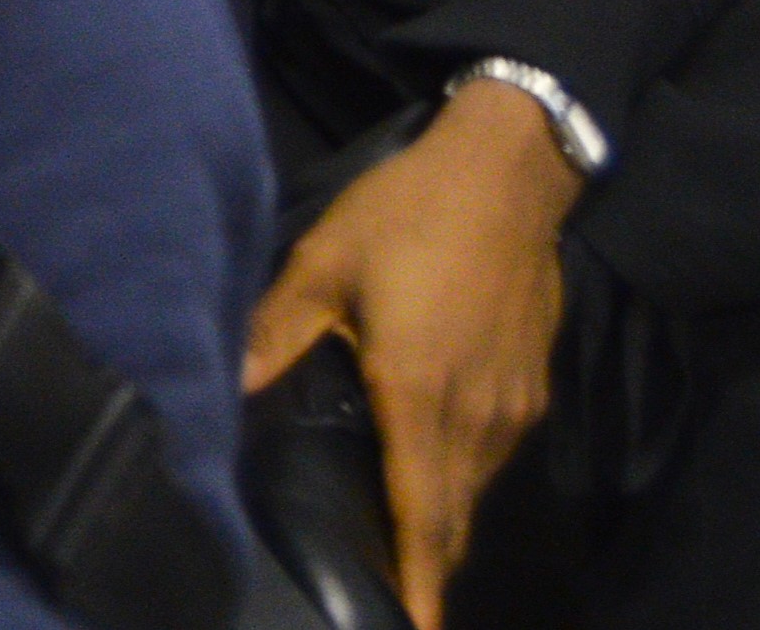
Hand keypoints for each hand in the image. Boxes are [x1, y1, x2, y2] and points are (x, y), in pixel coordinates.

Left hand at [244, 80, 584, 628]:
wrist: (508, 173)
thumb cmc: (409, 213)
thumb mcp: (324, 261)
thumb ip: (277, 330)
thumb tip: (228, 384)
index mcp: (420, 394)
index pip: (421, 515)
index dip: (419, 581)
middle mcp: (476, 416)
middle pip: (452, 517)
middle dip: (425, 566)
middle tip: (393, 599)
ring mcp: (512, 404)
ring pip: (475, 488)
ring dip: (442, 523)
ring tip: (402, 551)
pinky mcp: (532, 384)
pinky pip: (493, 453)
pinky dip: (462, 479)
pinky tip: (429, 473)